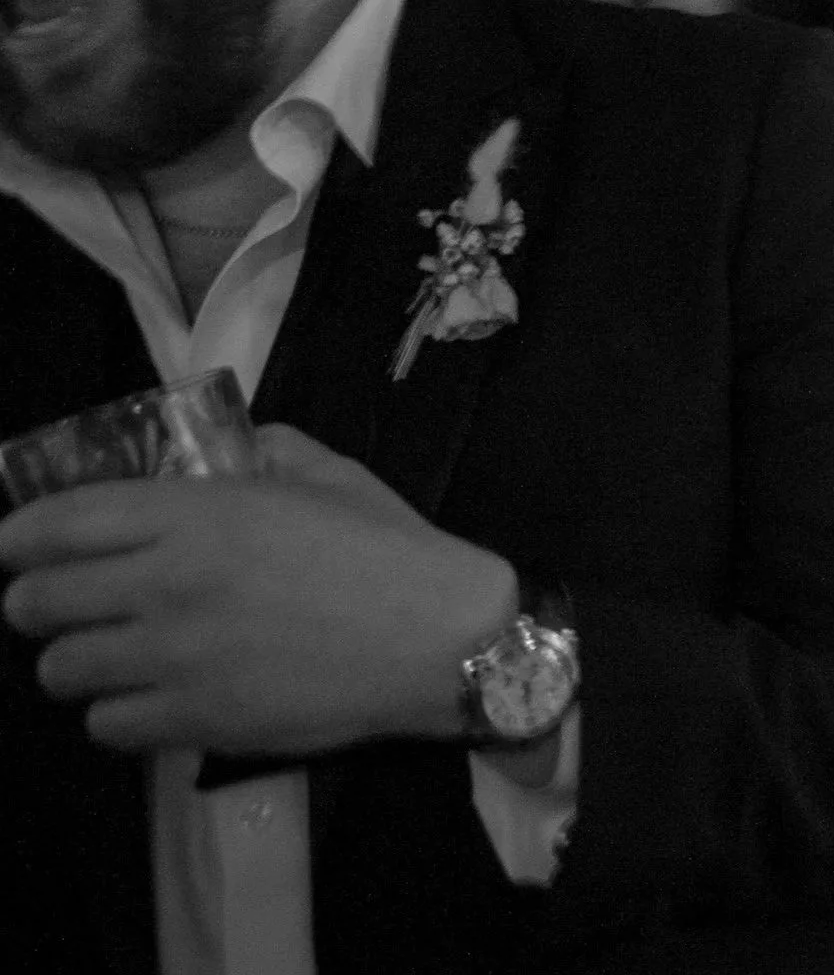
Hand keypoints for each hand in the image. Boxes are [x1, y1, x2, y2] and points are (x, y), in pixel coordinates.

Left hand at [0, 425, 516, 754]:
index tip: (20, 548)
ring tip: (114, 656)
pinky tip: (154, 697)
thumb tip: (219, 455)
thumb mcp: (330, 477)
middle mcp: (167, 584)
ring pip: (60, 671)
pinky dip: (118, 714)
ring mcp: (176, 659)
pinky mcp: (195, 721)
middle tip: (68, 604)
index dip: (17, 538)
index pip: (53, 524)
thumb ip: (262, 453)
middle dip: (36, 601)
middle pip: (34, 604)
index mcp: (196, 513)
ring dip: (78, 660)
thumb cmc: (392, 549)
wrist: (445, 640)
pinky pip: (106, 726)